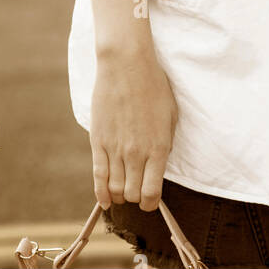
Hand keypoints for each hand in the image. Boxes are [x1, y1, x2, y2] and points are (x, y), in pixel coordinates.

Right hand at [90, 50, 178, 212]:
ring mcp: (115, 148)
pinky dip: (101, 193)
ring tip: (122, 189)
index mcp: (158, 148)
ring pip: (115, 189)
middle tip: (137, 190)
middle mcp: (136, 153)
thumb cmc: (153, 86)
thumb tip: (158, 165)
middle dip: (136, 197)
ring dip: (119, 194)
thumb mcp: (171, 115)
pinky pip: (98, 176)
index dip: (151, 203)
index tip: (151, 200)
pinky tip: (104, 199)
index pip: (152, 193)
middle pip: (133, 194)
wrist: (126, 65)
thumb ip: (166, 144)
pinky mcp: (98, 141)